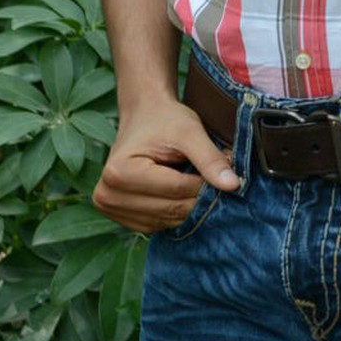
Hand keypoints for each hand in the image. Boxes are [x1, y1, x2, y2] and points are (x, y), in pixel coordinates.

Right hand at [93, 99, 240, 233]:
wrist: (144, 115)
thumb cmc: (165, 120)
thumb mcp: (190, 132)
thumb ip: (211, 159)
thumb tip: (233, 186)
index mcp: (119, 172)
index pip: (176, 190)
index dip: (204, 183)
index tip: (221, 171)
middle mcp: (107, 195)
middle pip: (170, 210)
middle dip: (196, 196)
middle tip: (212, 177)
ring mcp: (110, 209)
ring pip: (165, 221)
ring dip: (186, 205)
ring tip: (191, 179)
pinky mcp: (119, 218)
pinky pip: (156, 225)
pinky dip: (173, 213)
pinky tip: (178, 192)